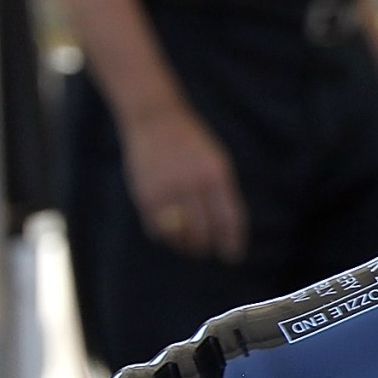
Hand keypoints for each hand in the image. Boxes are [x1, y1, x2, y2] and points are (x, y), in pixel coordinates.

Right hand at [124, 106, 247, 261]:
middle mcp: (192, 185)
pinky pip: (156, 228)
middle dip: (205, 246)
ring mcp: (167, 191)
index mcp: (216, 177)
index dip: (231, 241)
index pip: (228, 219)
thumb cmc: (192, 144)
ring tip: (188, 246)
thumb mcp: (216, 162)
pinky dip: (163, 235)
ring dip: (184, 245)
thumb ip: (222, 192)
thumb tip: (226, 227)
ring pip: (178, 235)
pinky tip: (168, 233)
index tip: (232, 256)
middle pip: (203, 232)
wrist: (156, 121)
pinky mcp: (145, 195)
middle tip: (205, 250)